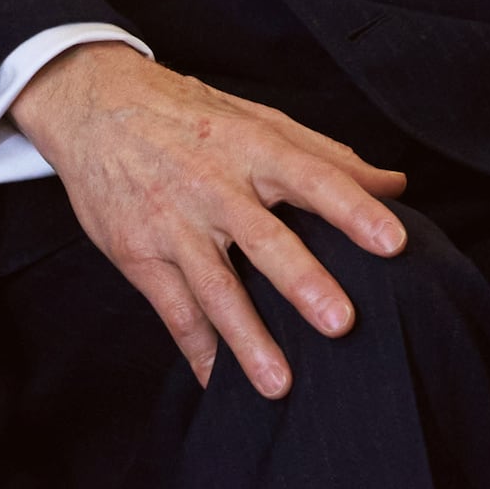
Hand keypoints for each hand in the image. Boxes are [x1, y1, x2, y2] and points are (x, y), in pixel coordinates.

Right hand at [5, 42, 409, 399]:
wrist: (94, 103)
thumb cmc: (188, 114)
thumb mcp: (255, 120)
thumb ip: (327, 154)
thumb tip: (396, 184)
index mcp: (253, 147)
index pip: (313, 176)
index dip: (354, 208)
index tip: (394, 242)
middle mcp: (215, 185)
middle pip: (265, 237)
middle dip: (303, 281)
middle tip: (342, 322)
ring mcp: (174, 223)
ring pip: (216, 287)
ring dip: (248, 338)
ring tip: (280, 384)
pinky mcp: (139, 253)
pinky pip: (173, 311)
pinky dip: (197, 351)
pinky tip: (218, 385)